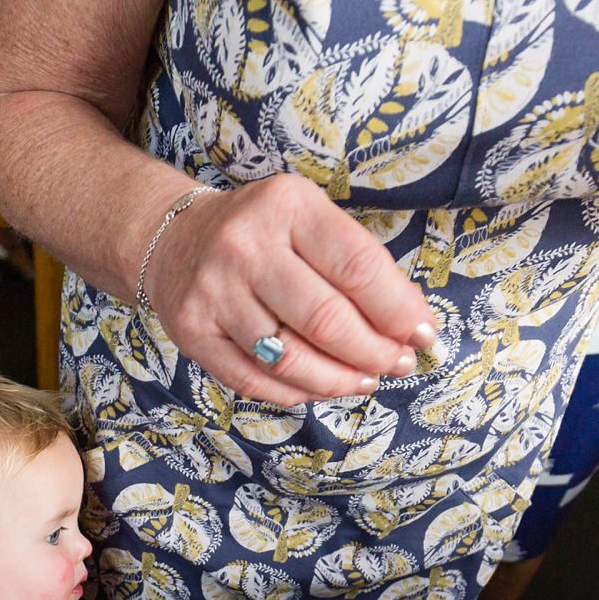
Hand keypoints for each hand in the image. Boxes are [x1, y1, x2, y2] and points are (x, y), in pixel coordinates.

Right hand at [143, 174, 438, 407]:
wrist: (175, 238)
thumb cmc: (263, 233)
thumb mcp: (311, 221)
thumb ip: (360, 265)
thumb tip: (413, 325)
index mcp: (287, 206)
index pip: (357, 267)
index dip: (398, 311)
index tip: (422, 335)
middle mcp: (245, 247)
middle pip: (325, 320)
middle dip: (373, 352)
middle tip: (396, 365)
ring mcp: (214, 292)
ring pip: (289, 359)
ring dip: (338, 380)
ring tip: (363, 381)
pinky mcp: (193, 332)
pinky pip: (253, 381)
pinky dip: (296, 393)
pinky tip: (319, 387)